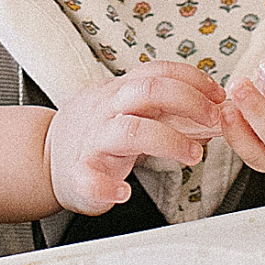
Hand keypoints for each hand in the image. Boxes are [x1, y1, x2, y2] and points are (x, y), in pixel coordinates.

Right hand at [45, 62, 225, 214]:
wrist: (45, 157)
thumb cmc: (96, 132)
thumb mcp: (129, 110)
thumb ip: (168, 109)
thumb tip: (214, 116)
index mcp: (120, 92)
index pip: (158, 71)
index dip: (193, 79)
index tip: (218, 96)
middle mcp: (107, 109)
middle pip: (148, 91)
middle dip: (188, 102)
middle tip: (214, 121)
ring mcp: (92, 140)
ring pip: (130, 131)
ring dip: (168, 141)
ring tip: (192, 155)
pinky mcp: (79, 173)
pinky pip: (90, 178)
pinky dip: (108, 187)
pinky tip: (124, 193)